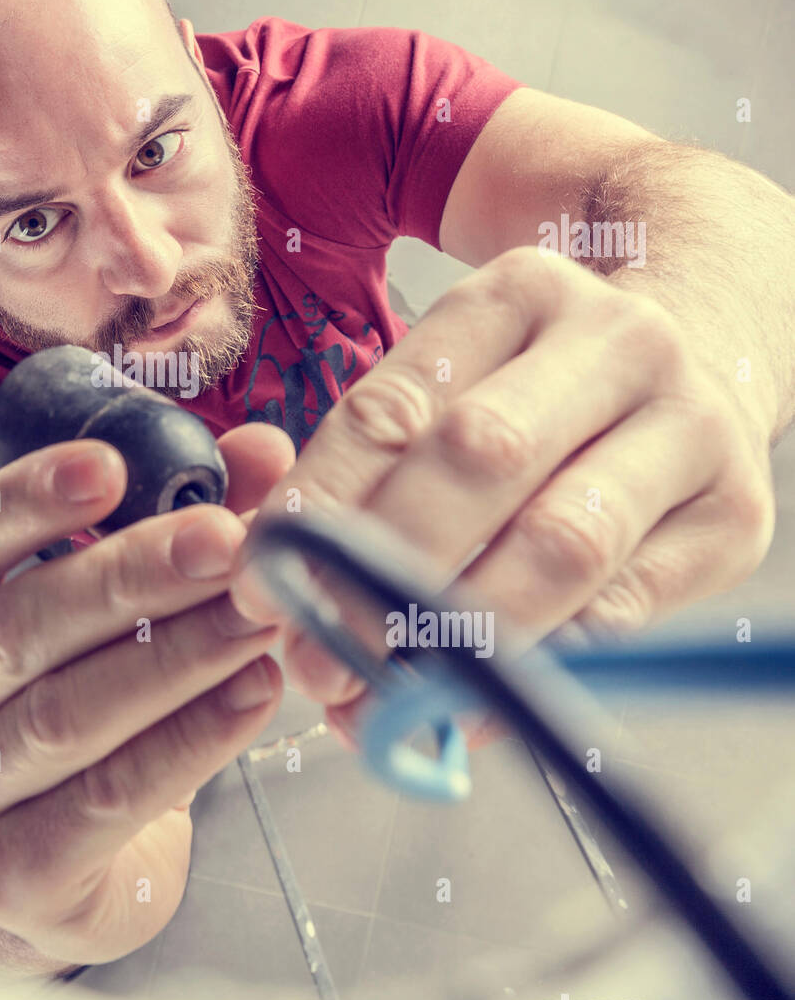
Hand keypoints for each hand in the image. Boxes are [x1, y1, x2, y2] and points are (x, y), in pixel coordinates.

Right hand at [0, 421, 296, 967]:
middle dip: (132, 575)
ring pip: (65, 713)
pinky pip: (108, 797)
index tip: (111, 464)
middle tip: (227, 540)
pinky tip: (254, 695)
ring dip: (177, 655)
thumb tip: (263, 449)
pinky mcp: (4, 877)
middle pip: (17, 627)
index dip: (24, 499)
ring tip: (260, 614)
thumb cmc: (80, 719)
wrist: (54, 874)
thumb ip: (176, 527)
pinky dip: (190, 740)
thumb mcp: (109, 620)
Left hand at [230, 247, 775, 749]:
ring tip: (382, 693)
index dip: (320, 502)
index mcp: (521, 293)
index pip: (395, 404)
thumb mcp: (464, 374)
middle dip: (384, 573)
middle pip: (480, 461)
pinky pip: (622, 614)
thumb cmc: (544, 384)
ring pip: (560, 543)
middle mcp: (617, 344)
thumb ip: (377, 457)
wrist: (709, 346)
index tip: (263, 578)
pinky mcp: (736, 520)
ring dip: (456, 635)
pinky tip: (469, 707)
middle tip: (317, 655)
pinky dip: (532, 671)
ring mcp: (690, 429)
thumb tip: (276, 577)